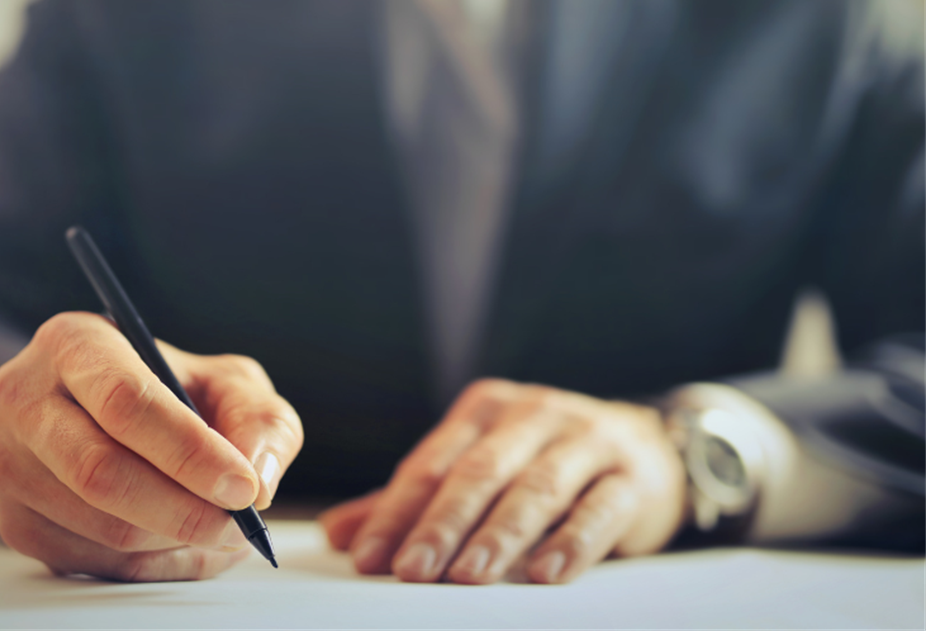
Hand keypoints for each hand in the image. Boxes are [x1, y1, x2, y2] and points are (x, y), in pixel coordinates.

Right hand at [0, 312, 302, 580]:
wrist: (91, 413)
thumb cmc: (168, 391)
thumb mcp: (223, 381)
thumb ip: (257, 418)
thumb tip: (259, 481)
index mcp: (75, 343)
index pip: (125, 401)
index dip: (189, 452)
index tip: (243, 487)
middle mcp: (24, 399)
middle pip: (102, 472)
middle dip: (184, 510)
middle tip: (240, 525)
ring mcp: (9, 465)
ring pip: (102, 527)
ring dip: (176, 541)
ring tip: (221, 529)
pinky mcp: (15, 522)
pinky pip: (94, 562)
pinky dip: (155, 563)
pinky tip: (184, 542)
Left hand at [319, 379, 684, 583]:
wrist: (648, 445)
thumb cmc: (545, 461)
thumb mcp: (480, 466)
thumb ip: (414, 500)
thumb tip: (340, 533)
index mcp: (485, 410)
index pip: (431, 464)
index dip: (397, 512)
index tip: (369, 558)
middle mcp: (533, 414)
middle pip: (478, 473)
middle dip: (441, 525)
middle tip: (411, 571)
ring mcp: (586, 440)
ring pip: (536, 489)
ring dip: (499, 535)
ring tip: (468, 576)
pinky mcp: (629, 475)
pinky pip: (598, 509)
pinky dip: (570, 543)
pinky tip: (545, 574)